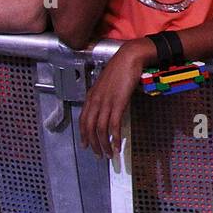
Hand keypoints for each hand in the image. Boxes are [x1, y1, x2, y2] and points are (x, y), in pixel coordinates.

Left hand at [80, 40, 148, 157]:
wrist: (129, 58)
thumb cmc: (120, 68)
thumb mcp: (107, 83)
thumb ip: (104, 95)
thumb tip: (106, 105)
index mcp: (91, 96)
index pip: (83, 120)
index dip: (84, 135)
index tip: (86, 145)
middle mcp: (95, 101)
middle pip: (90, 128)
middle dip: (94, 144)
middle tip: (99, 155)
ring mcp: (106, 102)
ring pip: (101, 129)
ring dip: (104, 145)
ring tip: (109, 155)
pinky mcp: (118, 103)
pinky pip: (114, 125)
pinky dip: (114, 138)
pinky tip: (117, 146)